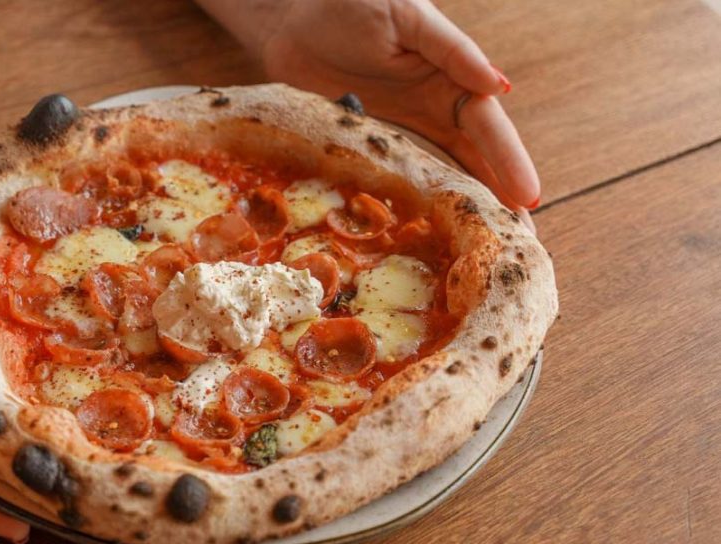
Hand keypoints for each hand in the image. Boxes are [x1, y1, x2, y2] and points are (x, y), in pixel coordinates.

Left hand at [213, 0, 538, 225]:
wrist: (288, 15)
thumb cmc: (352, 1)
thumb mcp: (406, 16)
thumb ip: (451, 49)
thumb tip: (497, 85)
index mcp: (451, 73)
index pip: (486, 123)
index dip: (507, 160)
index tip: (527, 197)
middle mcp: (434, 104)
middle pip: (475, 156)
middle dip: (500, 195)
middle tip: (521, 240)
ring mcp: (402, 126)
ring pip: (443, 172)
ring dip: (467, 207)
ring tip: (489, 246)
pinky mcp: (369, 141)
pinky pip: (397, 177)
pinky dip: (417, 204)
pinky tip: (431, 233)